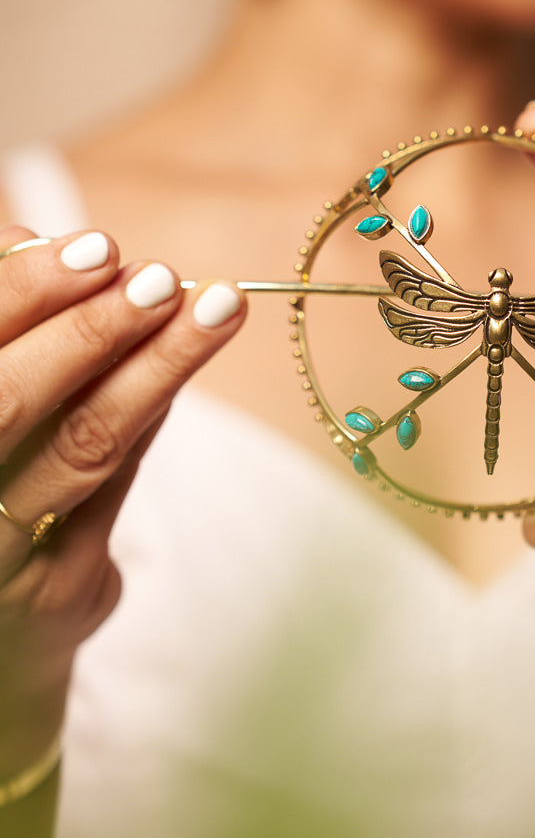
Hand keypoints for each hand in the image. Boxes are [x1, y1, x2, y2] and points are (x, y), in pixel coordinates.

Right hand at [0, 227, 245, 771]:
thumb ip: (5, 334)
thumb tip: (33, 237)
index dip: (23, 294)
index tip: (97, 247)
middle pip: (10, 403)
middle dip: (91, 332)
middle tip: (162, 275)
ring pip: (81, 450)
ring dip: (152, 371)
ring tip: (212, 308)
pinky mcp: (56, 599)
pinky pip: (113, 491)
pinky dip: (148, 422)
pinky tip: (181, 367)